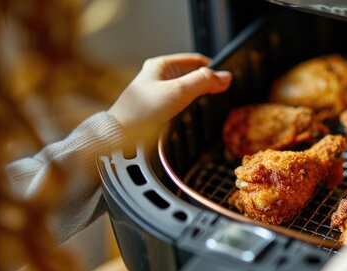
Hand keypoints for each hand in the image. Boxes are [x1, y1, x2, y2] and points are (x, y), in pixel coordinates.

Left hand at [109, 53, 231, 135]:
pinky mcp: (155, 107)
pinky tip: (191, 113)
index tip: (224, 79)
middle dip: (206, 82)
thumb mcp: (179, 91)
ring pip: (184, 88)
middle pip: (190, 74)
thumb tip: (224, 77)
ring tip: (208, 102)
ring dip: (197, 95)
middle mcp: (157, 75)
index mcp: (161, 65)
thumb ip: (203, 82)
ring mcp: (156, 91)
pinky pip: (177, 101)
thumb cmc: (142, 111)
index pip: (195, 60)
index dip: (212, 68)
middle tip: (219, 92)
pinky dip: (188, 105)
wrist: (121, 133)